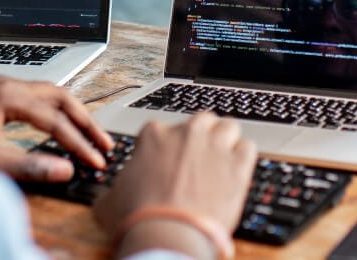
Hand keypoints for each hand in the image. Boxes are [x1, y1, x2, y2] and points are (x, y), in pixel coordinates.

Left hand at [0, 76, 112, 182]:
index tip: (95, 161)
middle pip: (61, 97)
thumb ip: (28, 166)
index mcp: (7, 95)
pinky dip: (57, 113)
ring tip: (92, 136)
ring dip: (73, 115)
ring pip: (51, 95)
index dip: (79, 142)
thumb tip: (64, 170)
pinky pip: (38, 99)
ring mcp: (2, 87)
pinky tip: (63, 127)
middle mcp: (7, 85)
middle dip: (85, 122)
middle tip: (104, 144)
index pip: (55, 119)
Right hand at [93, 113, 256, 255]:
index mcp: (154, 135)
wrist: (166, 235)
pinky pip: (248, 147)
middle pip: (201, 121)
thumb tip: (107, 196)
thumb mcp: (109, 201)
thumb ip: (112, 189)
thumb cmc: (137, 218)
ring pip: (228, 127)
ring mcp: (214, 146)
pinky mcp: (238, 164)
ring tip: (222, 160)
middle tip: (199, 158)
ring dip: (226, 140)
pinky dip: (243, 157)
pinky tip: (237, 171)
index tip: (169, 162)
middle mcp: (186, 133)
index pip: (164, 129)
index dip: (168, 147)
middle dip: (201, 136)